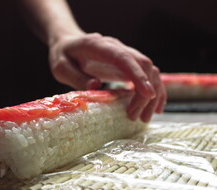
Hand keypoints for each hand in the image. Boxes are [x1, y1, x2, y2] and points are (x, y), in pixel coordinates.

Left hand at [48, 33, 165, 121]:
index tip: (148, 94)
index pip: (124, 58)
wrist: (69, 43)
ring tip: (144, 118)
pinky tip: (154, 108)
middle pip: (143, 66)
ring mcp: (126, 55)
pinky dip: (155, 91)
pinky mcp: (130, 64)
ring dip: (153, 95)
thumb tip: (95, 86)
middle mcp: (118, 47)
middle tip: (135, 117)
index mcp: (99, 46)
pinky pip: (149, 75)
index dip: (138, 75)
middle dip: (145, 93)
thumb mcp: (61, 67)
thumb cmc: (63, 56)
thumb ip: (76, 76)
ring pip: (151, 71)